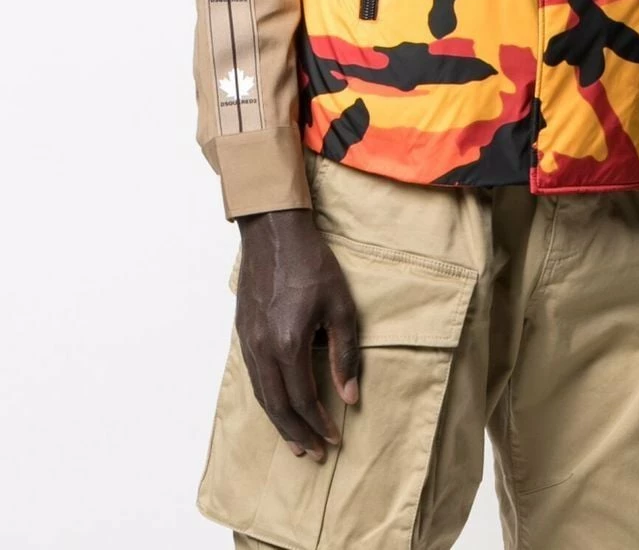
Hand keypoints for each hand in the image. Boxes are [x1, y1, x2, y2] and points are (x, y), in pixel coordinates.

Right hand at [234, 209, 359, 460]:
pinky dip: (266, 397)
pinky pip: (253, 376)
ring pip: (261, 393)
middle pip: (276, 405)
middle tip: (313, 454)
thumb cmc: (311, 263)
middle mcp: (262, 348)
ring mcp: (248, 340)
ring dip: (278, 420)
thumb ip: (344, 354)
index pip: (302, 399)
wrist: (273, 231)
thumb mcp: (340, 306)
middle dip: (296, 433)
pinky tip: (278, 403)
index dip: (319, 423)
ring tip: (295, 439)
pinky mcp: (242, 331)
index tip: (334, 439)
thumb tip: (349, 396)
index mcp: (288, 343)